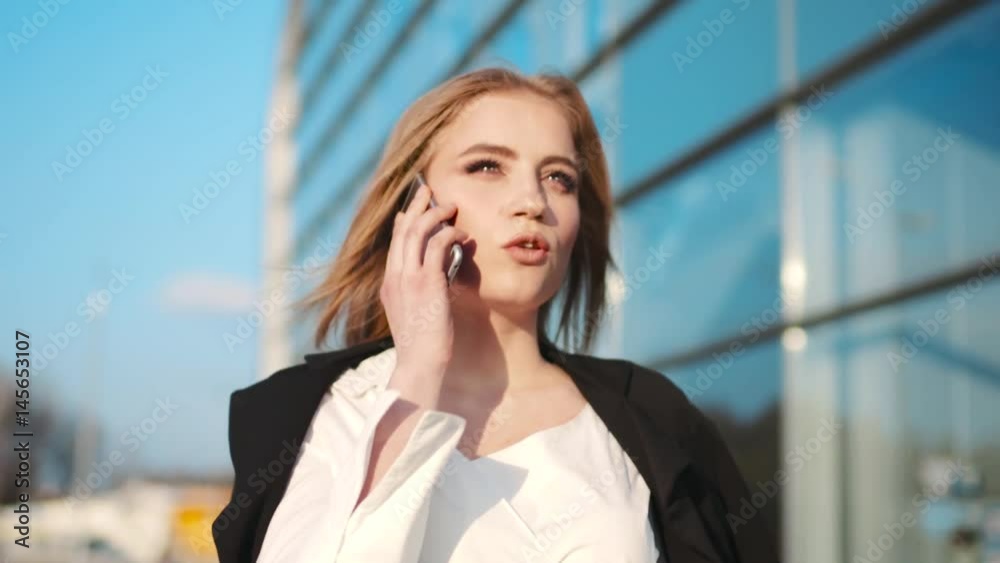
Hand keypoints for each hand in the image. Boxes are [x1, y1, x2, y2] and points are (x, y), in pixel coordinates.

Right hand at [380, 181, 468, 397]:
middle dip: (417, 207)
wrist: (420, 366)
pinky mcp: (426, 283)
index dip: (404, 222)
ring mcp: (408, 279)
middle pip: (403, 230)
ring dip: (435, 215)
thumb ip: (421, 292)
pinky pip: (437, 246)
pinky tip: (461, 235)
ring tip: (451, 208)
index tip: (412, 209)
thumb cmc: (423, 346)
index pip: (394, 244)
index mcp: (389, 285)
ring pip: (417, 232)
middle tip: (429, 191)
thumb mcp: (416, 314)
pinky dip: (449, 235)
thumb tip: (436, 274)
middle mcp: (395, 278)